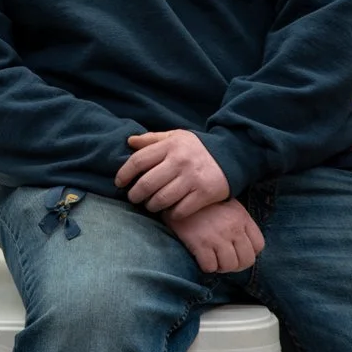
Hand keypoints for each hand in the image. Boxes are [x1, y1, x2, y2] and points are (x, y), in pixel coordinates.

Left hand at [114, 129, 229, 219]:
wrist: (232, 156)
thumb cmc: (197, 148)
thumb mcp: (176, 137)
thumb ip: (152, 139)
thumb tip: (129, 141)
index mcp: (170, 145)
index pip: (138, 160)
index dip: (124, 173)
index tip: (119, 183)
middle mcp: (180, 161)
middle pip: (147, 183)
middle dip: (135, 195)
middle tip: (134, 198)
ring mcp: (192, 178)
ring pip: (161, 200)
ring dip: (151, 206)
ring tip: (150, 205)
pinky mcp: (204, 194)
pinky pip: (179, 211)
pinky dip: (171, 214)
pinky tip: (170, 210)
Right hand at [163, 198, 264, 273]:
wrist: (178, 194)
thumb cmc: (203, 203)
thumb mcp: (228, 205)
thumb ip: (239, 222)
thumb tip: (243, 243)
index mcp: (242, 217)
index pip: (259, 245)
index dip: (249, 252)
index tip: (238, 251)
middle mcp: (233, 228)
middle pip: (247, 260)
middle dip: (236, 265)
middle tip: (225, 261)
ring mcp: (217, 236)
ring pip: (229, 266)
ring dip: (221, 267)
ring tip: (213, 259)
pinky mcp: (200, 243)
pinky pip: (210, 267)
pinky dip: (206, 266)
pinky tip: (201, 257)